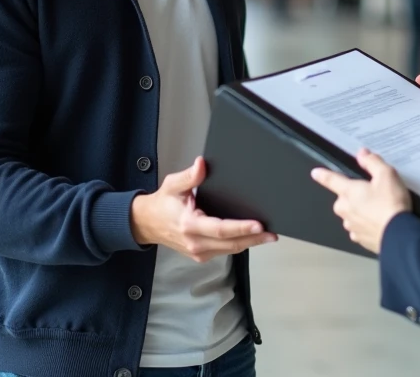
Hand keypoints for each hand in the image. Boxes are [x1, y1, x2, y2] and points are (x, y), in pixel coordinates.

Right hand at [131, 157, 276, 261]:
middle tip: (272, 233)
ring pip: (229, 250)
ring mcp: (198, 252)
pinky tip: (251, 238)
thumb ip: (189, 176)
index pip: (220, 229)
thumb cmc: (162, 204)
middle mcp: (195, 242)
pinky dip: (239, 244)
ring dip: (250, 243)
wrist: (147, 223)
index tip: (258, 225)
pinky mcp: (200, 255)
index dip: (241, 228)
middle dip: (254, 239)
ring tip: (267, 236)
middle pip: (230, 244)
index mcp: (189, 224)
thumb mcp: (173, 185)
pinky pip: (224, 251)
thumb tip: (201, 164)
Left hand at [310, 149, 412, 253]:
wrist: (400, 235)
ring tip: (380, 209)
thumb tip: (362, 154)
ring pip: (351, 213)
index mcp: (349, 192)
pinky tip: (380, 221)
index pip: (331, 180)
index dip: (323, 175)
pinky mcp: (360, 239)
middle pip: (343, 198)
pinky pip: (359, 227)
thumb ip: (372, 162)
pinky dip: (367, 224)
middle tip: (373, 193)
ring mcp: (352, 225)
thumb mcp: (386, 175)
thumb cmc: (391, 206)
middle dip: (354, 195)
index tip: (316, 173)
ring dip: (361, 210)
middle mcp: (346, 209)